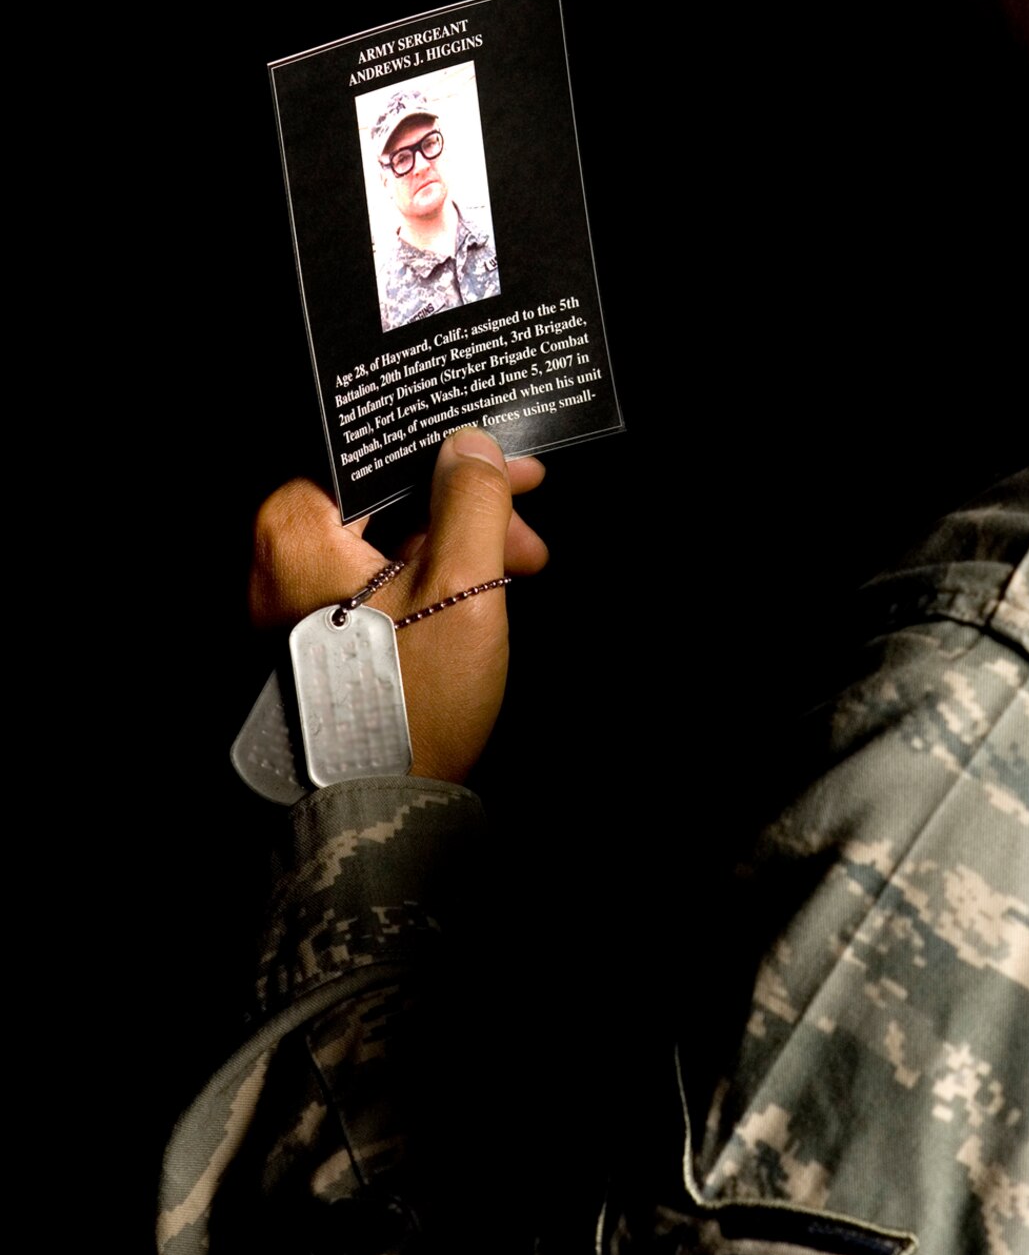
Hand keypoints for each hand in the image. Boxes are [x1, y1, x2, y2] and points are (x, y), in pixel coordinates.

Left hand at [250, 427, 547, 782]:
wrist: (371, 807)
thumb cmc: (406, 701)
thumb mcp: (461, 588)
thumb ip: (470, 503)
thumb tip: (472, 446)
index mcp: (296, 528)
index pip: (375, 455)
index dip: (450, 451)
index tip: (503, 460)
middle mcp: (279, 557)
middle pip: (385, 499)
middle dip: (465, 506)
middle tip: (523, 525)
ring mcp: (292, 600)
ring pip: (388, 540)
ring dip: (456, 544)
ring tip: (517, 566)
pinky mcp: (313, 635)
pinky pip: (377, 580)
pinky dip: (429, 579)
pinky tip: (479, 595)